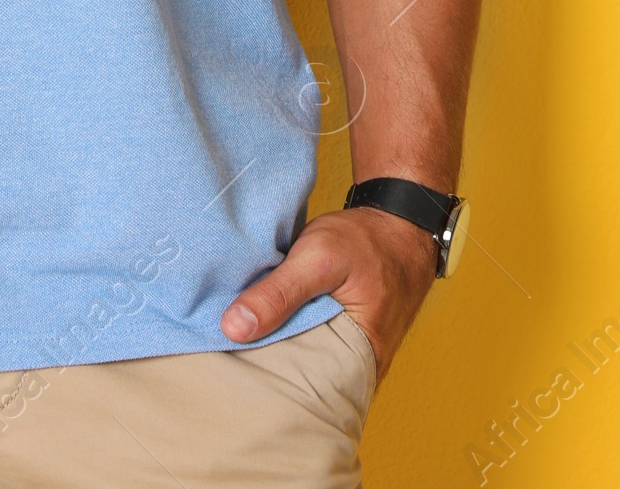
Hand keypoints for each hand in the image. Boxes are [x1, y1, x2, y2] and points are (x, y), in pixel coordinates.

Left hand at [219, 205, 436, 380]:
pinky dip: (283, 333)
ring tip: (233, 338)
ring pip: (298, 362)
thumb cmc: (367, 243)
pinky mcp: (337, 338)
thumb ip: (279, 292)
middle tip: (220, 355)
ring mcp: (346, 356)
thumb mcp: (320, 257)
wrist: (398, 226)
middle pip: (296, 381)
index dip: (260, 381)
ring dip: (272, 348)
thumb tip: (233, 328)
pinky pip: (304, 344)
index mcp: (355, 366)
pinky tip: (259, 321)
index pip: (297, 392)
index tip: (223, 366)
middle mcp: (353, 371)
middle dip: (262, 368)